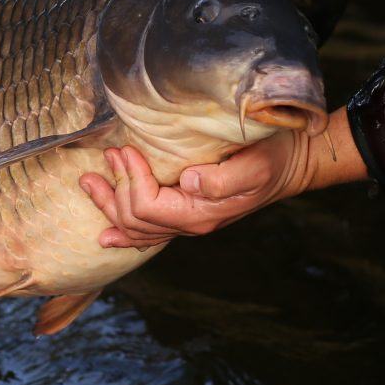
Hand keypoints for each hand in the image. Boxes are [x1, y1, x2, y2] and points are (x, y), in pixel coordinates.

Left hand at [80, 109, 366, 249]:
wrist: (294, 162)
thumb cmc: (275, 156)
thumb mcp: (255, 163)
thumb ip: (223, 178)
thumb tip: (188, 182)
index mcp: (202, 212)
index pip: (149, 207)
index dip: (131, 180)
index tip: (126, 149)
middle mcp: (192, 223)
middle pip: (135, 220)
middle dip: (113, 190)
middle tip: (107, 155)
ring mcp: (190, 222)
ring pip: (136, 229)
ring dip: (109, 206)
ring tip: (89, 182)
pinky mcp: (190, 214)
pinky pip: (150, 233)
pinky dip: (124, 234)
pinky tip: (107, 235)